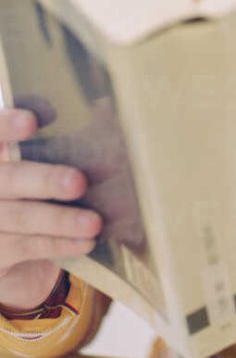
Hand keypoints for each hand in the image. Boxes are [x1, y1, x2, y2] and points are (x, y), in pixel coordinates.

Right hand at [0, 108, 100, 312]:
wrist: (11, 249)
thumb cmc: (31, 192)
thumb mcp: (39, 161)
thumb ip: (58, 139)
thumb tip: (103, 108)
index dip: (5, 126)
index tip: (32, 122)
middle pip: (8, 178)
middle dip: (44, 180)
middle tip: (79, 182)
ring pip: (19, 217)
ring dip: (60, 220)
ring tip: (93, 222)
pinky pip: (25, 247)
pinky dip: (58, 243)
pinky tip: (86, 241)